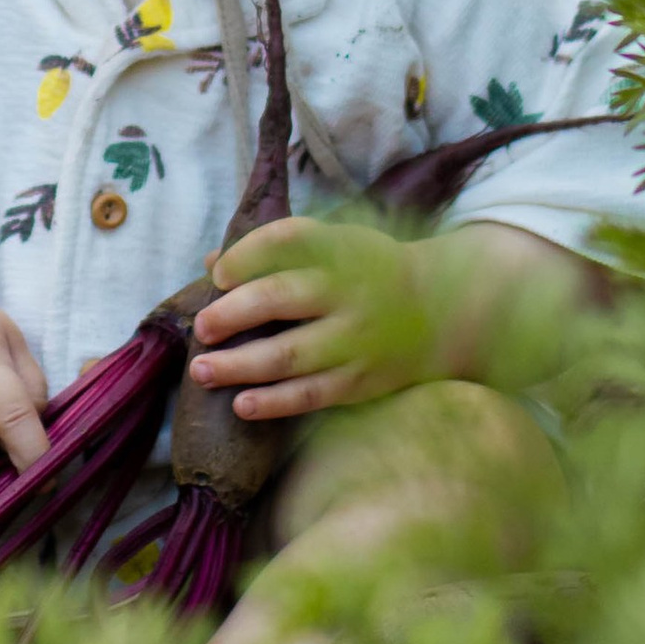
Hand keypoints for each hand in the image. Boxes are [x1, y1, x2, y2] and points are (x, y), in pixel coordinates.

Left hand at [191, 212, 588, 420]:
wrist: (443, 311)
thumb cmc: (369, 273)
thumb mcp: (334, 246)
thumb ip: (275, 253)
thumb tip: (210, 264)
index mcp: (341, 248)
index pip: (288, 239)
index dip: (247, 253)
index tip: (219, 274)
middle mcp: (349, 290)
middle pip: (282, 297)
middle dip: (233, 313)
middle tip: (201, 327)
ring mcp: (357, 338)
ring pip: (290, 354)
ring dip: (240, 365)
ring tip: (202, 370)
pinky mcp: (362, 380)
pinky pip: (312, 394)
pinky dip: (275, 402)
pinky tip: (242, 404)